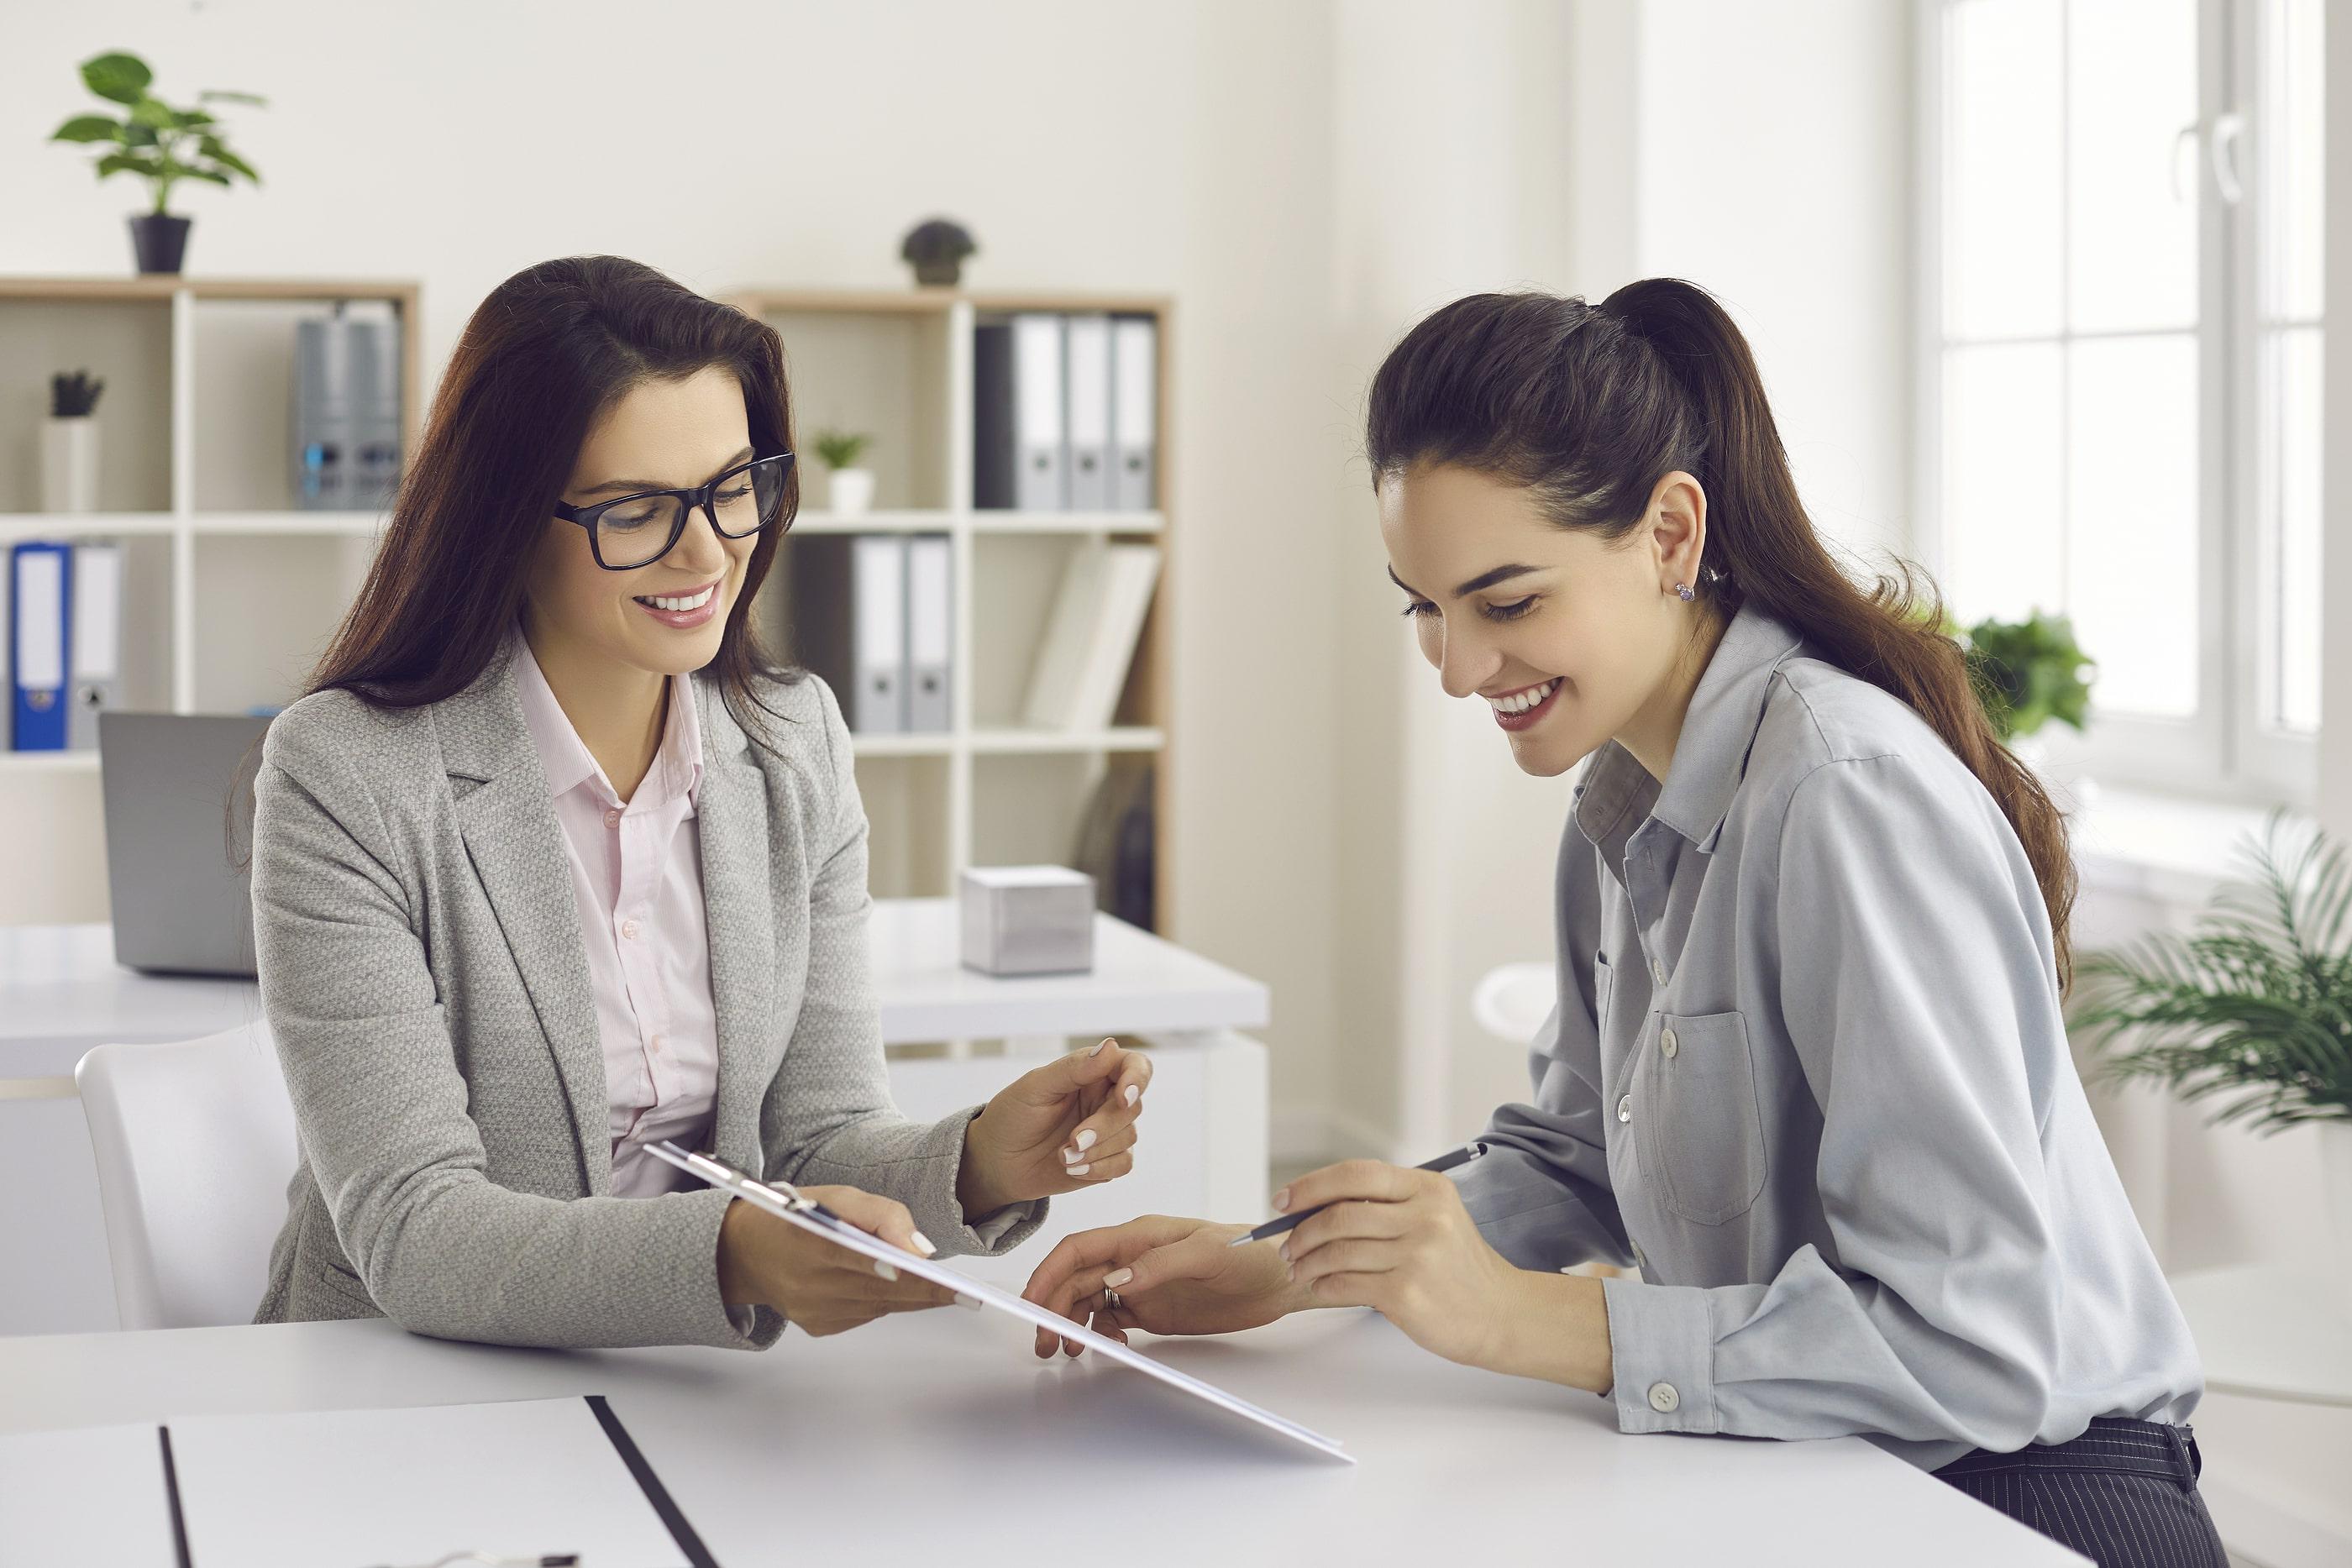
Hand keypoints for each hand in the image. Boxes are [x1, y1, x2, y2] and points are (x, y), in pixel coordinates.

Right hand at [716, 1186, 964, 1337]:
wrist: (745, 1250)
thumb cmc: (794, 1214)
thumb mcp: (836, 1196)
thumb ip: (882, 1214)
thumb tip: (920, 1248)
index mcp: (808, 1243)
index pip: (865, 1261)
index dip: (904, 1271)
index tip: (941, 1278)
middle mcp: (808, 1285)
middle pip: (881, 1291)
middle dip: (925, 1290)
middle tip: (963, 1291)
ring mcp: (812, 1312)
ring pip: (879, 1306)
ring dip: (911, 1297)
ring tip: (945, 1290)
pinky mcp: (817, 1326)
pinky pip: (865, 1314)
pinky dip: (885, 1300)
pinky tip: (897, 1289)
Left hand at [958, 1038, 1152, 1214]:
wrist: (995, 1163)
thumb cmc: (1011, 1117)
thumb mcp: (1035, 1087)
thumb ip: (1074, 1068)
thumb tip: (1111, 1046)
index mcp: (1092, 1073)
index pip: (1134, 1066)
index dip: (1137, 1079)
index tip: (1125, 1098)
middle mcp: (1104, 1099)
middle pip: (1133, 1107)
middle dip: (1105, 1126)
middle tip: (1074, 1140)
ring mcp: (1108, 1131)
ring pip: (1129, 1136)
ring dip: (1097, 1151)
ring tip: (1063, 1156)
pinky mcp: (1106, 1159)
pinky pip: (1123, 1163)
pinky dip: (1100, 1168)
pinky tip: (1073, 1168)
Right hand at [1019, 1214, 1308, 1357]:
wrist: (1281, 1277)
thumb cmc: (1251, 1252)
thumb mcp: (1206, 1254)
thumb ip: (1158, 1265)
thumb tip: (1114, 1282)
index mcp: (1139, 1235)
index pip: (1079, 1249)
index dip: (1048, 1273)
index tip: (1031, 1302)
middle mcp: (1133, 1258)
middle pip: (1075, 1279)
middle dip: (1052, 1307)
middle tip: (1044, 1341)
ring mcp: (1142, 1284)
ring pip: (1088, 1301)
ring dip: (1071, 1323)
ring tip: (1066, 1351)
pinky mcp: (1153, 1309)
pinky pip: (1112, 1320)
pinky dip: (1100, 1335)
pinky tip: (1109, 1348)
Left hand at [1275, 1159, 1612, 1388]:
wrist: (1500, 1314)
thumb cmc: (1459, 1268)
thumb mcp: (1435, 1218)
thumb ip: (1386, 1206)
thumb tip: (1312, 1205)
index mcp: (1428, 1188)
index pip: (1356, 1174)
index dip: (1311, 1186)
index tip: (1284, 1201)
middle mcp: (1425, 1216)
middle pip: (1340, 1214)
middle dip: (1301, 1230)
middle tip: (1285, 1245)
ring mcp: (1417, 1255)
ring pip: (1337, 1250)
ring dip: (1307, 1261)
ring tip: (1299, 1269)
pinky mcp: (1407, 1293)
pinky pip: (1345, 1283)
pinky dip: (1323, 1285)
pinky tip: (1320, 1287)